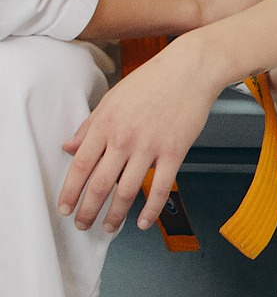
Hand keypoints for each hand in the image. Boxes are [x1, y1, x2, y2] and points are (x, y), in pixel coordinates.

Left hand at [58, 39, 223, 232]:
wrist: (191, 69)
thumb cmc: (153, 80)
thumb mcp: (112, 98)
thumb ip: (89, 125)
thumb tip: (69, 146)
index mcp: (105, 124)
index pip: (80, 166)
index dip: (70, 192)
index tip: (65, 208)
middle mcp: (124, 138)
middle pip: (100, 184)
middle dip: (88, 210)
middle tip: (82, 225)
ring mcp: (150, 146)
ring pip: (126, 191)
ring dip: (115, 215)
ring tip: (109, 227)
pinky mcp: (174, 151)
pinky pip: (160, 187)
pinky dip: (151, 209)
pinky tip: (143, 221)